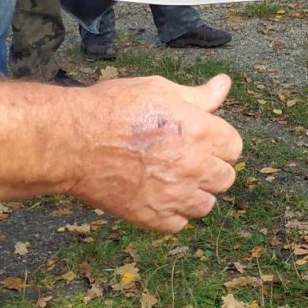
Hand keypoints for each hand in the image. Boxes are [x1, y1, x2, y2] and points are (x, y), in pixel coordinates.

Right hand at [67, 74, 242, 232]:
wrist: (73, 141)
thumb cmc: (114, 108)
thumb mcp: (160, 90)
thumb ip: (199, 95)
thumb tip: (225, 83)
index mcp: (201, 132)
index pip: (234, 147)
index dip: (219, 142)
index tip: (202, 139)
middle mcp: (194, 166)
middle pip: (225, 178)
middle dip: (211, 168)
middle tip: (186, 159)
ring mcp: (174, 196)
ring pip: (206, 205)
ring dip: (195, 193)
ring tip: (173, 180)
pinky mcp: (152, 217)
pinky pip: (179, 224)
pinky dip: (172, 214)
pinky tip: (158, 196)